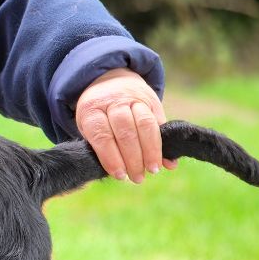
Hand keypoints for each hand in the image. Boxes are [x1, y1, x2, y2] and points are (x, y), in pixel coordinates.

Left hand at [75, 68, 175, 182]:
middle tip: (137, 178)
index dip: (111, 157)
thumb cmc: (97, 115)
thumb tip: (122, 175)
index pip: (102, 135)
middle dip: (133, 158)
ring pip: (145, 124)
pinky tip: (169, 162)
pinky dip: (165, 144)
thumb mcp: (89, 128)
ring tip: (153, 170)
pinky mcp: (151, 100)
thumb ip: (103, 149)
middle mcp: (113, 102)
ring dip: (151, 150)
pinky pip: (160, 122)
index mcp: (92, 109)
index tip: (120, 175)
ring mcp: (133, 99)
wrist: (109, 81)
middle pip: (125, 131)